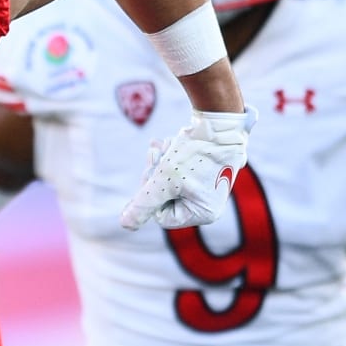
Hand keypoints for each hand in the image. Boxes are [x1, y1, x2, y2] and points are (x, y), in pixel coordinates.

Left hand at [121, 106, 256, 229]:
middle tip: (155, 154)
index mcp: (204, 214)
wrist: (220, 121)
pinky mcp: (206, 170)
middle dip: (155, 175)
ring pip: (168, 181)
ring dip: (160, 163)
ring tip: (165, 145)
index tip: (154, 173)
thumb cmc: (193, 154)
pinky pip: (178, 169)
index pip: (161, 215)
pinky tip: (169, 143)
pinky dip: (170, 156)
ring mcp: (209, 186)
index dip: (150, 195)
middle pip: (165, 198)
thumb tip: (125, 224)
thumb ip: (143, 204)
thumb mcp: (163, 181)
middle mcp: (209, 203)